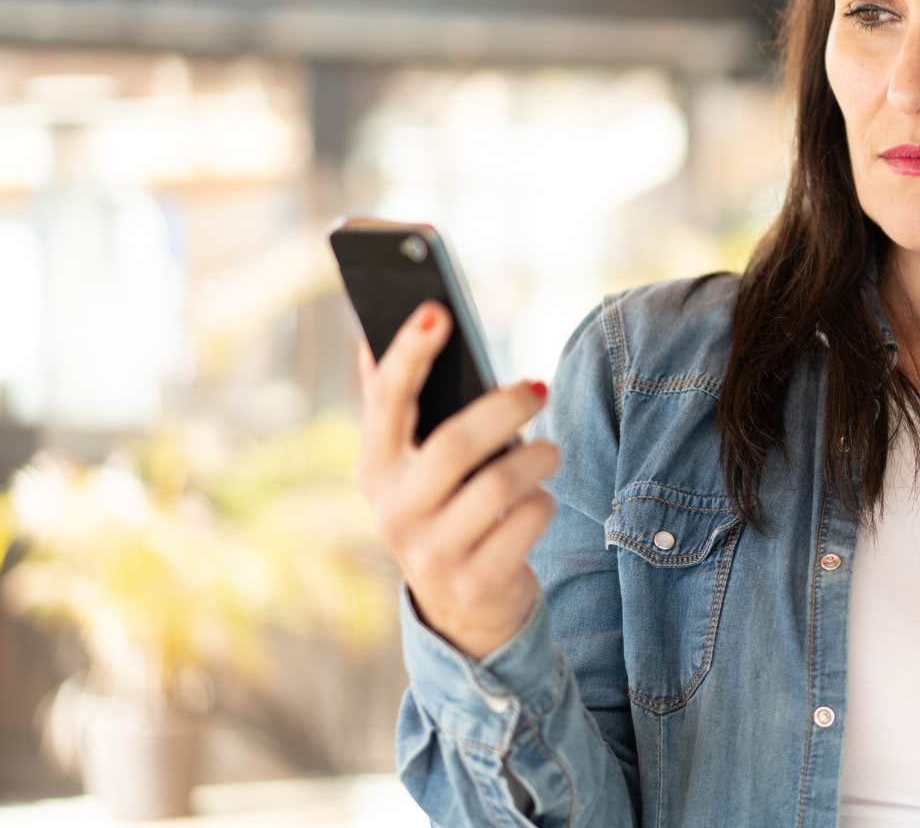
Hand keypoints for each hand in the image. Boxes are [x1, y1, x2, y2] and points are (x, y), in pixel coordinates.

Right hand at [352, 300, 559, 661]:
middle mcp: (392, 510)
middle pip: (454, 444)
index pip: (386, 400)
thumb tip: (369, 330)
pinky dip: (543, 504)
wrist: (464, 608)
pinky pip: (526, 522)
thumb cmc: (445, 509)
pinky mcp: (474, 582)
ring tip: (550, 454)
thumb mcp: (414, 464)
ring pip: (499, 484)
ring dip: (537, 459)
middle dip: (505, 409)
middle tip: (540, 387)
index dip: (410, 353)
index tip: (438, 310)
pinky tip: (538, 504)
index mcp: (375, 467)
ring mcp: (431, 552)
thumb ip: (397, 406)